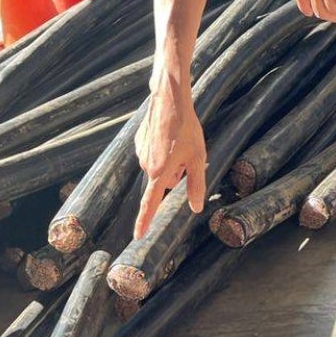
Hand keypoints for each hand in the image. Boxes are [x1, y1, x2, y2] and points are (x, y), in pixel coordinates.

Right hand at [134, 74, 206, 238]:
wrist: (169, 100)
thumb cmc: (186, 129)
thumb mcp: (198, 158)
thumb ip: (196, 185)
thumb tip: (195, 207)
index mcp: (159, 172)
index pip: (151, 203)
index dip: (145, 221)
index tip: (138, 236)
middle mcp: (146, 165)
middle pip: (164, 181)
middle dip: (176, 174)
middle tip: (188, 156)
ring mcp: (141, 152)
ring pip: (159, 167)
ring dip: (170, 161)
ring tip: (179, 141)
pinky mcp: (139, 141)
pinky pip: (153, 154)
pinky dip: (162, 149)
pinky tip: (169, 134)